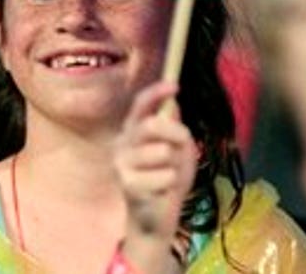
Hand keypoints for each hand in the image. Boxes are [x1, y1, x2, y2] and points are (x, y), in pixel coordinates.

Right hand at [113, 81, 195, 272]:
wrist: (157, 218)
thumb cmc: (168, 180)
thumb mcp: (179, 150)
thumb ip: (176, 129)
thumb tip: (173, 106)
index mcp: (134, 131)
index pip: (140, 105)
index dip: (156, 93)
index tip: (175, 86)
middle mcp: (123, 143)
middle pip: (151, 124)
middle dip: (174, 132)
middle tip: (183, 142)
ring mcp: (122, 164)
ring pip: (161, 151)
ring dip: (174, 163)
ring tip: (169, 175)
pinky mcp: (127, 184)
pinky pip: (164, 175)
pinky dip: (172, 183)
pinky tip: (163, 191)